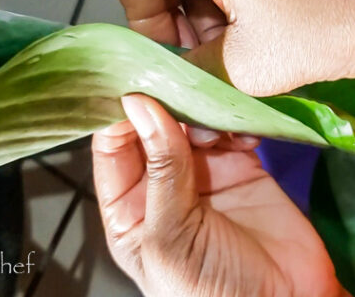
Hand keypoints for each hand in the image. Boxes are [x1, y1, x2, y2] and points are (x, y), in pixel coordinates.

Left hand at [92, 94, 348, 296]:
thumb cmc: (212, 292)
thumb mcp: (171, 238)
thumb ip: (160, 170)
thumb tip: (139, 104)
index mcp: (128, 208)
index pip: (112, 148)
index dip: (118, 115)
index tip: (132, 82)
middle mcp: (160, 184)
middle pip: (151, 127)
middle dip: (163, 103)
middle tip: (177, 78)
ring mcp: (201, 172)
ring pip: (190, 121)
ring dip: (202, 111)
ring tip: (215, 124)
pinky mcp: (239, 165)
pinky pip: (231, 129)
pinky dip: (236, 121)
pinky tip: (242, 133)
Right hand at [106, 0, 354, 95]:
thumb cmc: (334, 17)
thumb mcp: (246, 62)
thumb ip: (188, 77)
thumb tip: (162, 97)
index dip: (139, 16)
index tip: (173, 53)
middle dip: (171, 15)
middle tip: (203, 57)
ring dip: (198, 7)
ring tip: (235, 46)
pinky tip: (254, 21)